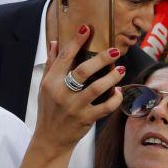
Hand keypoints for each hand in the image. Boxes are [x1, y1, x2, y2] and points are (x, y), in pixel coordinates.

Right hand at [33, 26, 125, 155]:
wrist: (50, 138)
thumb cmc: (48, 109)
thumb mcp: (45, 86)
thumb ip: (52, 64)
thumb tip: (56, 43)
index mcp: (50, 82)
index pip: (64, 57)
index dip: (77, 41)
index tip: (87, 29)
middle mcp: (61, 92)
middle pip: (83, 70)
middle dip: (102, 58)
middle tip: (115, 51)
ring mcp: (74, 106)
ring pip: (97, 87)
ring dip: (112, 77)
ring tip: (121, 70)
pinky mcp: (86, 119)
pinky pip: (105, 106)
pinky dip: (115, 98)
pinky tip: (119, 91)